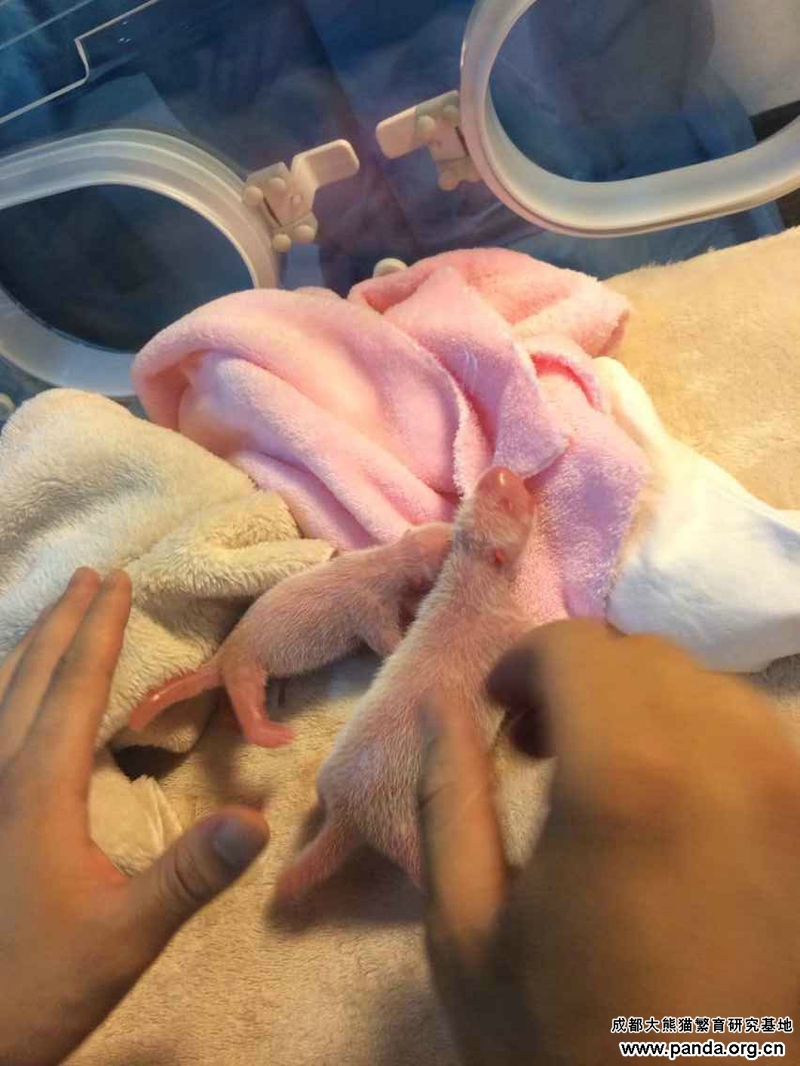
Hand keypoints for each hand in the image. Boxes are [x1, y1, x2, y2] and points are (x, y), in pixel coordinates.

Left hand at [0, 569, 268, 1065]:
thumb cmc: (39, 985)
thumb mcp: (126, 933)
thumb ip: (190, 873)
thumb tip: (256, 819)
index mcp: (36, 789)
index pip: (74, 688)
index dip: (98, 630)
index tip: (116, 581)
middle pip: (29, 679)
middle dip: (62, 623)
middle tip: (87, 577)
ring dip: (30, 651)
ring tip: (52, 619)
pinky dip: (7, 696)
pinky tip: (14, 708)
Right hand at [419, 622, 799, 1064]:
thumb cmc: (565, 1046)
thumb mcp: (466, 932)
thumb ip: (447, 796)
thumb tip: (442, 704)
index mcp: (624, 776)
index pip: (576, 646)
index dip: (523, 663)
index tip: (502, 715)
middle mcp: (730, 760)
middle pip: (643, 658)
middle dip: (580, 683)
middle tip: (543, 752)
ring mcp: (795, 796)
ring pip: (711, 691)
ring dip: (648, 710)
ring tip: (614, 783)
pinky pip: (764, 743)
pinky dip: (710, 747)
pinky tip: (683, 815)